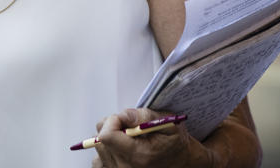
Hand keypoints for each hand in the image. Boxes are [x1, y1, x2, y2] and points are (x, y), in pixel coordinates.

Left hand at [91, 108, 210, 167]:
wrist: (180, 163)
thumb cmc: (174, 143)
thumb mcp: (168, 124)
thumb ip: (144, 116)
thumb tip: (123, 115)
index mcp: (137, 156)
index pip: (106, 136)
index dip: (113, 121)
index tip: (125, 119)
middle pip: (100, 140)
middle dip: (113, 127)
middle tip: (130, 129)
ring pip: (99, 148)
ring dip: (110, 139)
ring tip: (128, 141)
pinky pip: (99, 159)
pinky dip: (108, 151)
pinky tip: (122, 150)